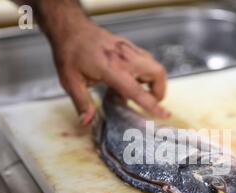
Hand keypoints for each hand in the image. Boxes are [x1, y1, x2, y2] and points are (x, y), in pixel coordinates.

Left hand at [50, 18, 168, 125]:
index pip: (137, 91)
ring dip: (153, 80)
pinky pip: (146, 60)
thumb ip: (82, 103)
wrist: (71, 27)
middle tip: (150, 101)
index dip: (152, 105)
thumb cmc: (70, 52)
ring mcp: (129, 49)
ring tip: (140, 90)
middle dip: (159, 91)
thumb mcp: (70, 81)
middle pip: (157, 73)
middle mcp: (125, 57)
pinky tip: (131, 79)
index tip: (164, 114)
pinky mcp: (128, 46)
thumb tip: (86, 122)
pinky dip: (145, 71)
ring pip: (154, 65)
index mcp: (111, 68)